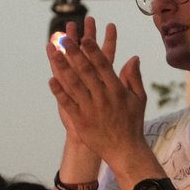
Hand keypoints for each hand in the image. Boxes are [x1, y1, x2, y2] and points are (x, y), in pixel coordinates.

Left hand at [46, 16, 148, 170]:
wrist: (125, 151)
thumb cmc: (132, 123)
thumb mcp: (139, 99)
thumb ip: (134, 77)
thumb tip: (133, 57)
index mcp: (117, 90)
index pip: (104, 66)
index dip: (94, 51)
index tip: (85, 38)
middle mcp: (103, 97)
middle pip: (86, 71)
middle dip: (75, 54)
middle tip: (65, 39)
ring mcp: (91, 109)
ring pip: (74, 84)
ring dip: (63, 68)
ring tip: (54, 53)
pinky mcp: (81, 120)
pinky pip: (68, 103)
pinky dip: (59, 92)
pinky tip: (51, 79)